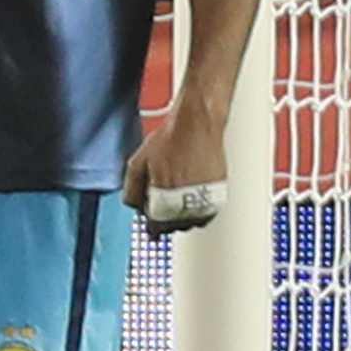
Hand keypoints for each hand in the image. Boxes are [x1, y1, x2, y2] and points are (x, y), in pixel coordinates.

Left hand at [127, 106, 229, 233]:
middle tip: (162, 206)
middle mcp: (186, 199)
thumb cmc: (169, 140)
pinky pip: (207, 214)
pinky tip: (190, 201)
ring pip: (192, 222)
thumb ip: (132, 189)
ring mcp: (205, 197)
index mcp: (164, 195)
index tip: (150, 222)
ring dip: (182, 218)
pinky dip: (198, 213)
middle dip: (165, 220)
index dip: (151, 223)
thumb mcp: (137, 162)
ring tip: (176, 202)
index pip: (156, 226)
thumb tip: (134, 207)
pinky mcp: (219, 192)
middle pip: (174, 226)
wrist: (196, 124)